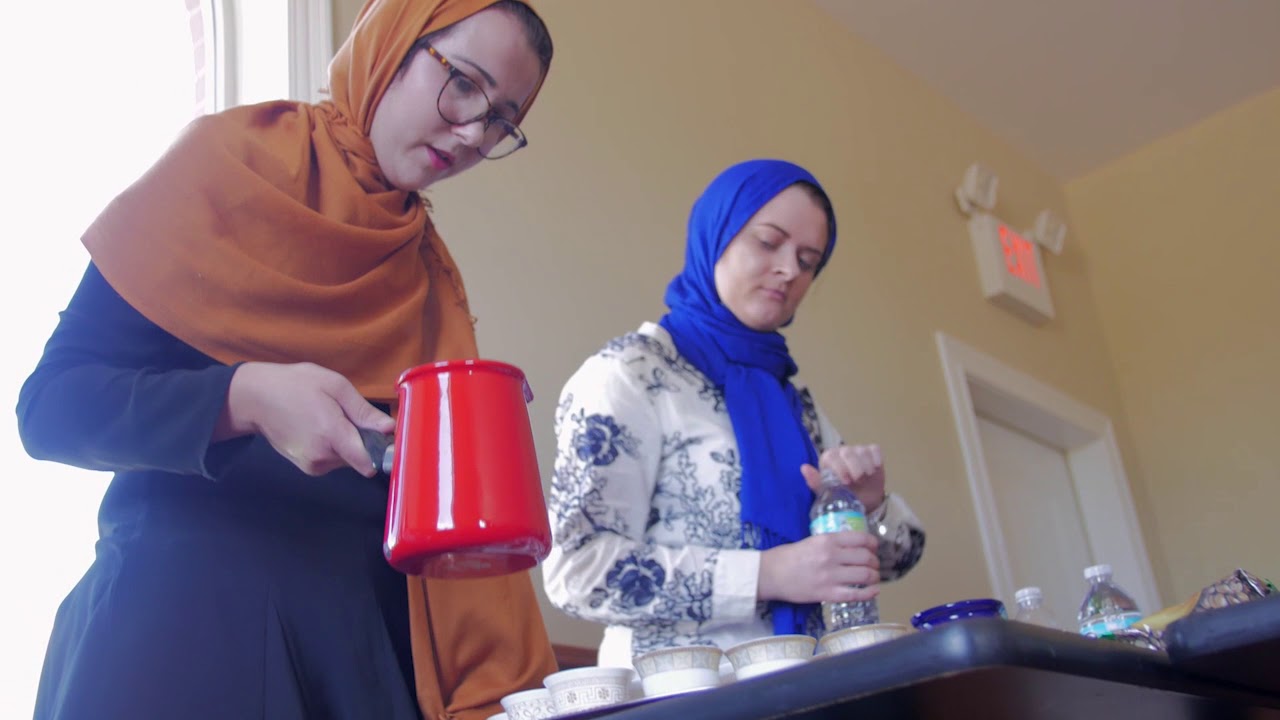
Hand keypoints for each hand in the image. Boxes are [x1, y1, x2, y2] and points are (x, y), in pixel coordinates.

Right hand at [214, 362, 394, 476]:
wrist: (256, 399)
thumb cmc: (296, 385)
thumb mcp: (335, 386)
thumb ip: (363, 411)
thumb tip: (389, 428)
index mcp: (331, 434)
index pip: (367, 462)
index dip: (383, 452)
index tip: (387, 440)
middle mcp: (322, 456)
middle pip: (360, 457)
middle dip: (362, 440)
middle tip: (346, 416)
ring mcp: (312, 465)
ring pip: (347, 459)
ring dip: (347, 443)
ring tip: (328, 419)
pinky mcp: (307, 468)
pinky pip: (333, 461)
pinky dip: (334, 448)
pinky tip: (319, 429)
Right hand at [758, 532, 879, 604]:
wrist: (769, 575)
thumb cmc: (787, 556)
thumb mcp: (810, 541)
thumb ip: (831, 543)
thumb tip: (851, 548)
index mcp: (827, 540)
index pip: (861, 539)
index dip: (873, 544)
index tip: (874, 548)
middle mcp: (832, 556)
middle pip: (866, 558)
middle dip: (875, 562)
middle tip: (874, 565)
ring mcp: (831, 576)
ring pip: (865, 576)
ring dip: (874, 577)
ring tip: (874, 578)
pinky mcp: (828, 594)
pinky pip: (856, 595)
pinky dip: (869, 593)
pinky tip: (873, 591)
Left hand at [801, 444, 885, 513]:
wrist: (864, 501)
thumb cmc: (844, 496)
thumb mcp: (828, 493)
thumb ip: (815, 482)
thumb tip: (803, 468)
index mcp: (829, 459)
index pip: (831, 456)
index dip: (839, 468)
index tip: (846, 482)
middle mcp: (842, 452)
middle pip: (847, 452)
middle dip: (854, 468)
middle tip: (858, 481)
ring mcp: (858, 450)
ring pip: (862, 451)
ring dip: (865, 466)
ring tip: (865, 478)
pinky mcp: (872, 452)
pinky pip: (874, 450)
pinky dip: (876, 459)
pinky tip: (874, 470)